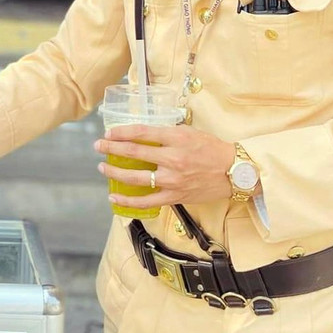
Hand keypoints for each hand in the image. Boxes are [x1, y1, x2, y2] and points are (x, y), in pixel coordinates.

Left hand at [95, 124, 236, 209]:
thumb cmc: (212, 149)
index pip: (142, 133)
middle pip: (134, 152)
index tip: (109, 132)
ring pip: (135, 177)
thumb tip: (144, 133)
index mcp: (176, 139)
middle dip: (111, 148)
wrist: (234, 171)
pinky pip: (146, 201)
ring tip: (102, 167)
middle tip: (98, 146)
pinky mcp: (174, 196)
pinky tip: (114, 196)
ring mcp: (172, 179)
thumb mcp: (190, 133)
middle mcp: (172, 158)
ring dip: (115, 171)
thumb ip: (167, 133)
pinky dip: (128, 200)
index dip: (121, 132)